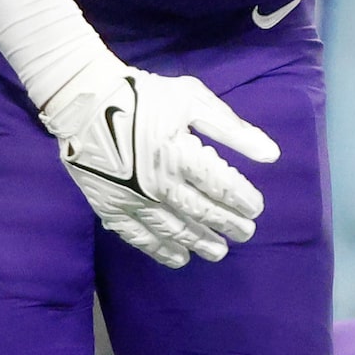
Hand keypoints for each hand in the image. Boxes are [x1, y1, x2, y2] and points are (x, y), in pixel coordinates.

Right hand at [42, 58, 279, 267]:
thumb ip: (232, 129)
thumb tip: (272, 156)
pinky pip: (138, 236)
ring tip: (218, 252)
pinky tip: (178, 258)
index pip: (222, 187)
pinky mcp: (110, 206)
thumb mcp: (192, 99)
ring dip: (200, 242)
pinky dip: (160, 249)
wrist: (82, 100)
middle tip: (245, 234)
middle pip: (202, 212)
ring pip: (174, 230)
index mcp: (182, 155)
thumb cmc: (142, 95)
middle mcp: (160, 184)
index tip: (256, 208)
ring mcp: (133, 199)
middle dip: (228, 225)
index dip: (243, 201)